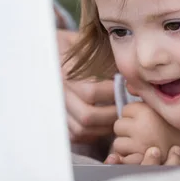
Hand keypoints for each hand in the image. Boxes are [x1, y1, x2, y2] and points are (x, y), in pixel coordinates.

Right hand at [57, 29, 117, 143]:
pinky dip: (92, 133)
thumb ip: (105, 57)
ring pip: (82, 129)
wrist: (50, 50)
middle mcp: (58, 93)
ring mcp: (56, 107)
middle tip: (126, 106)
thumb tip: (129, 77)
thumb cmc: (75, 47)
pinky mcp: (58, 118)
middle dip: (111, 114)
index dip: (113, 93)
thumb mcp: (87, 45)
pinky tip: (102, 122)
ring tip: (116, 114)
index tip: (126, 87)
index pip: (92, 92)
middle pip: (87, 116)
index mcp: (65, 73)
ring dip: (104, 126)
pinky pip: (76, 134)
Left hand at [112, 102, 179, 163]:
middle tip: (142, 134)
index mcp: (145, 110)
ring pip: (118, 142)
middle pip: (118, 126)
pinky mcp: (139, 158)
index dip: (132, 116)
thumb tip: (127, 86)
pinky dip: (128, 156)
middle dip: (127, 130)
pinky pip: (122, 156)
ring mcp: (139, 143)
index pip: (125, 110)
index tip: (144, 121)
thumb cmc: (174, 126)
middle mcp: (141, 125)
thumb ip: (145, 100)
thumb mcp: (161, 107)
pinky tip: (141, 153)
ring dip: (127, 144)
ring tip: (143, 144)